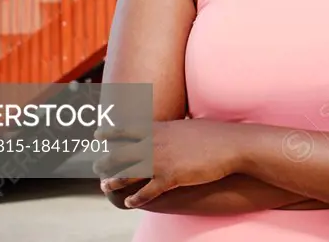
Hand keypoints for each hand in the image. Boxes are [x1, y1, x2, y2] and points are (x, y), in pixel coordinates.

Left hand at [96, 118, 241, 208]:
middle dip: (106, 161)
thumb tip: (166, 127)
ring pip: (129, 172)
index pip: (128, 129)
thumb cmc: (214, 134)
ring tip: (105, 186)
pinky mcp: (172, 178)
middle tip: (97, 168)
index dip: (110, 132)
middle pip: (122, 152)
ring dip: (115, 181)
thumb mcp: (188, 126)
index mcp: (160, 128)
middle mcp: (156, 143)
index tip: (97, 134)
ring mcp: (162, 161)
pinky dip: (136, 198)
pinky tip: (130, 203)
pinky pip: (148, 191)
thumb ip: (172, 128)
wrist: (231, 145)